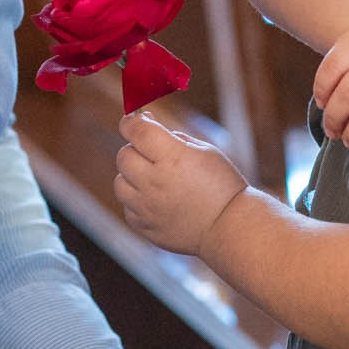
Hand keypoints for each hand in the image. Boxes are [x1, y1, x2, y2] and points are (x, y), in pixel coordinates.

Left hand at [115, 111, 246, 254]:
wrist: (229, 227)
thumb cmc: (222, 185)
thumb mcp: (204, 151)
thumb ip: (172, 138)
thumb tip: (148, 126)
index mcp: (173, 158)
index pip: (136, 130)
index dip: (130, 121)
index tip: (132, 120)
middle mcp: (154, 182)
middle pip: (123, 156)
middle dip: (135, 150)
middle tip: (152, 154)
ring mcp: (147, 207)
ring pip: (119, 183)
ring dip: (132, 177)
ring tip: (154, 181)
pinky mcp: (144, 227)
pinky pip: (127, 208)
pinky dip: (137, 202)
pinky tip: (158, 202)